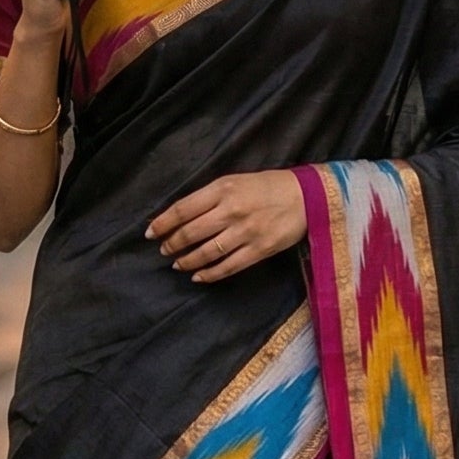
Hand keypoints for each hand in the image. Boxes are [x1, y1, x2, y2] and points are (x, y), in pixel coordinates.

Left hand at [147, 171, 305, 282]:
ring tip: (178, 264)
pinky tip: (198, 276)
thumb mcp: (236, 181)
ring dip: (187, 261)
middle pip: (191, 232)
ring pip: (207, 252)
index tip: (151, 232)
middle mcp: (232, 210)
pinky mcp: (259, 250)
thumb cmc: (268, 187)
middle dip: (172, 244)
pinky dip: (209, 274)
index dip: (163, 223)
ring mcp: (246, 232)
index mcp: (223, 189)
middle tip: (164, 250)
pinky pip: (228, 267)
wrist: (308, 197)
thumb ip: (210, 197)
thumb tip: (181, 216)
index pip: (184, 209)